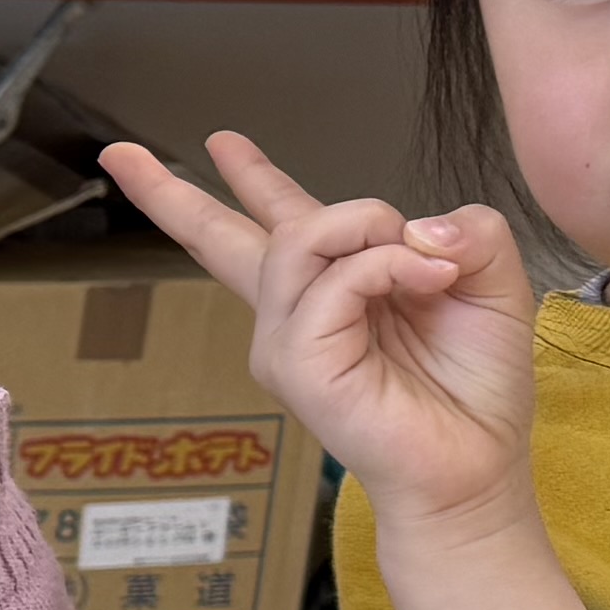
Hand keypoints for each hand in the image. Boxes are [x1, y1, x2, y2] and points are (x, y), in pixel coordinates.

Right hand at [105, 132, 539, 537]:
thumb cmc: (476, 389)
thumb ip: (465, 229)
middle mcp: (296, 314)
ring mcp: (287, 341)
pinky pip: (336, 280)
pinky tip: (425, 281)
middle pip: (221, 239)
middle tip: (120, 154)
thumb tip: (416, 223)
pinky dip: (388, 265)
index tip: (219, 142)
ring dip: (375, 228)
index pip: (279, 223)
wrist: (476, 466)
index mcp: (336, 291)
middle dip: (169, 195)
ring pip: (303, 237)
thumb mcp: (489, 281)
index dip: (249, 178)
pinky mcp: (298, 365)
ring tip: (428, 265)